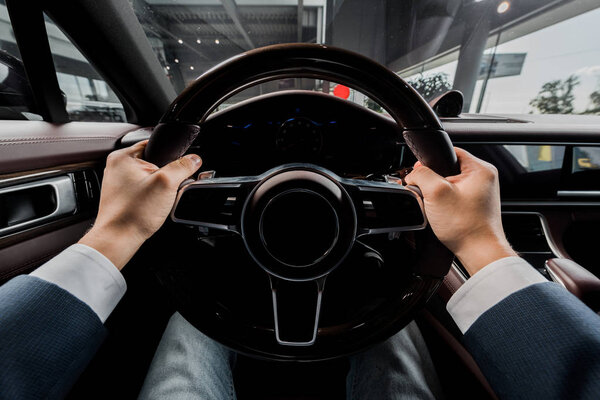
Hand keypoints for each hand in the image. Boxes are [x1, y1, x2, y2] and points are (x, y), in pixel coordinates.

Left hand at [79, 141, 201, 269]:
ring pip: (151, 178)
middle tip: (166, 189)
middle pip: (155, 162)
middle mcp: (117, 167)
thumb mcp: (166, 184)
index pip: (155, 145)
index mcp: (123, 156)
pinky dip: (151, 197)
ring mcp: (118, 182)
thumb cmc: (133, 213)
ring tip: (157, 200)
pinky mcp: (122, 196)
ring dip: (160, 188)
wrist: (118, 239)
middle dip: (166, 175)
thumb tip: (194, 158)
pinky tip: (151, 207)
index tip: (177, 169)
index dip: (172, 156)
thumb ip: (183, 167)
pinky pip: (144, 190)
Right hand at [405, 147, 515, 274]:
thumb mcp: (436, 193)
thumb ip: (421, 175)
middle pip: (448, 168)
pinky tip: (444, 214)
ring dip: (438, 194)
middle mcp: (484, 178)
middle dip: (433, 181)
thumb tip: (414, 173)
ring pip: (449, 184)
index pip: (449, 152)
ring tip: (439, 207)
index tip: (422, 174)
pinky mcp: (475, 205)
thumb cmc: (466, 226)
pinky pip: (454, 197)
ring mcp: (481, 193)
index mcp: (481, 169)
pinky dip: (445, 203)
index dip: (431, 161)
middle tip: (430, 195)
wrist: (479, 252)